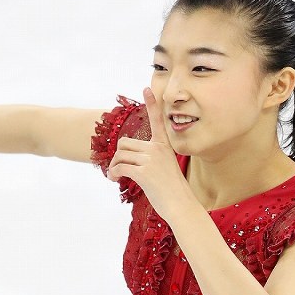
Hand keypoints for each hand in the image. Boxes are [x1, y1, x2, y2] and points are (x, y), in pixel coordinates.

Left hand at [107, 87, 197, 224]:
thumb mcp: (166, 169)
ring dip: (113, 166)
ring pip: (120, 155)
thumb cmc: (174, 192)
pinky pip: (120, 167)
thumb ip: (151, 160)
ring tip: (115, 175)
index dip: (152, 104)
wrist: (181, 206)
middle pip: (125, 142)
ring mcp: (151, 161)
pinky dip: (113, 173)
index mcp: (164, 147)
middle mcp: (157, 150)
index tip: (147, 88)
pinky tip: (114, 179)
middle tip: (117, 168)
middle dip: (117, 155)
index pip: (157, 121)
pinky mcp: (144, 173)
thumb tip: (128, 162)